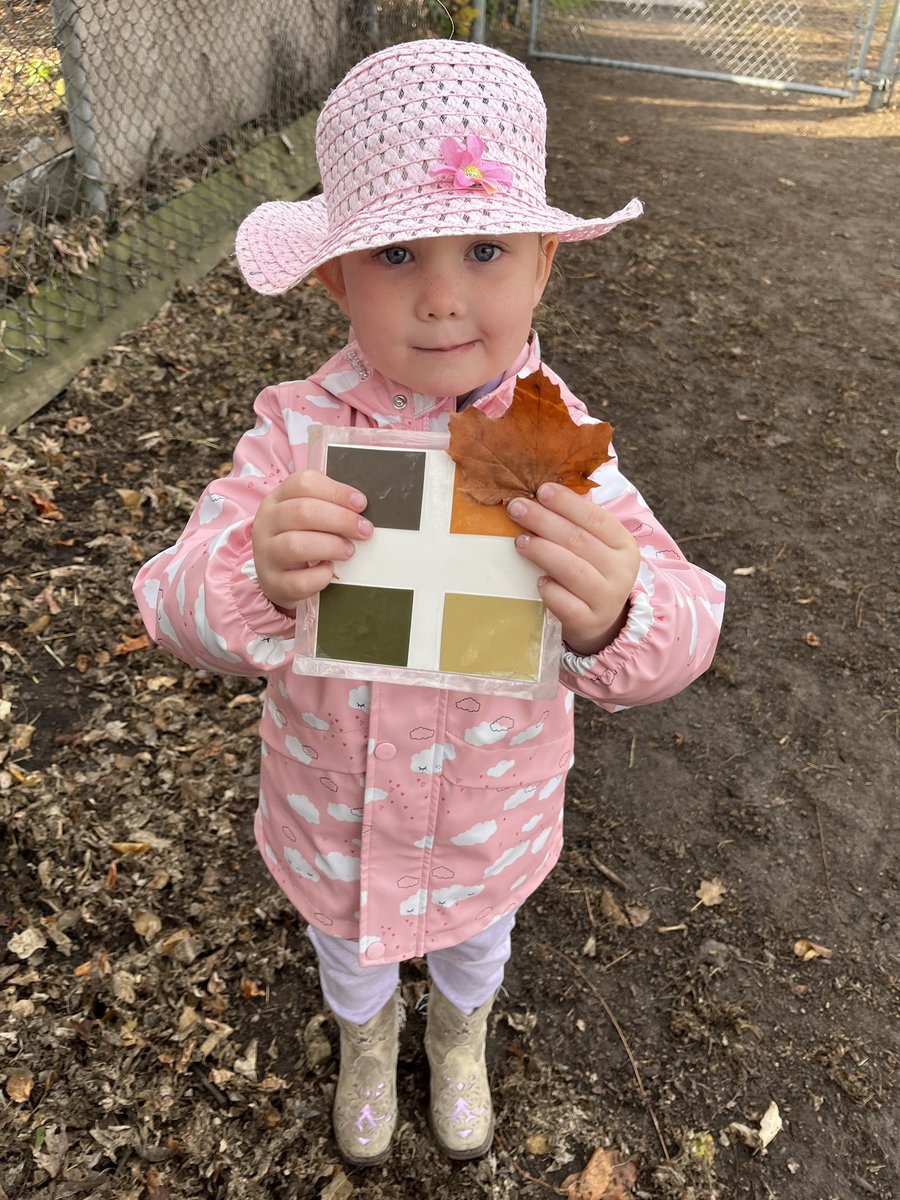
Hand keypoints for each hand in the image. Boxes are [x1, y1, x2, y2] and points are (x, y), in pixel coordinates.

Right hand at [252, 469, 371, 612]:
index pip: (303, 483)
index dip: (336, 491)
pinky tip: (329, 570)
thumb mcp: (307, 518)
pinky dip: (320, 576)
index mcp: (277, 500)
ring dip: (331, 546)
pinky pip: (299, 580)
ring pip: (296, 544)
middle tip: (364, 530)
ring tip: (349, 551)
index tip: (361, 504)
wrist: (278, 578)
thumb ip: (329, 507)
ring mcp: (266, 554)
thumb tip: (361, 509)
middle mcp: (266, 523)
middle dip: (341, 519)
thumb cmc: (301, 540)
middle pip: (302, 511)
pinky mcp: (273, 582)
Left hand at [508, 483, 638, 655]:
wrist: (600, 622)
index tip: (541, 490)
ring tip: (520, 541)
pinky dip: (550, 590)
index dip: (568, 503)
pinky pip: (566, 604)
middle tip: (516, 508)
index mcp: (623, 545)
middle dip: (544, 521)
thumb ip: (575, 523)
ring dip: (543, 551)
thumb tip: (539, 493)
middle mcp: (621, 571)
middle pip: (579, 541)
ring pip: (573, 570)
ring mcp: (607, 599)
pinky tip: (538, 581)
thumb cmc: (589, 573)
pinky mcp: (589, 623)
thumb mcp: (594, 548)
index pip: (596, 518)